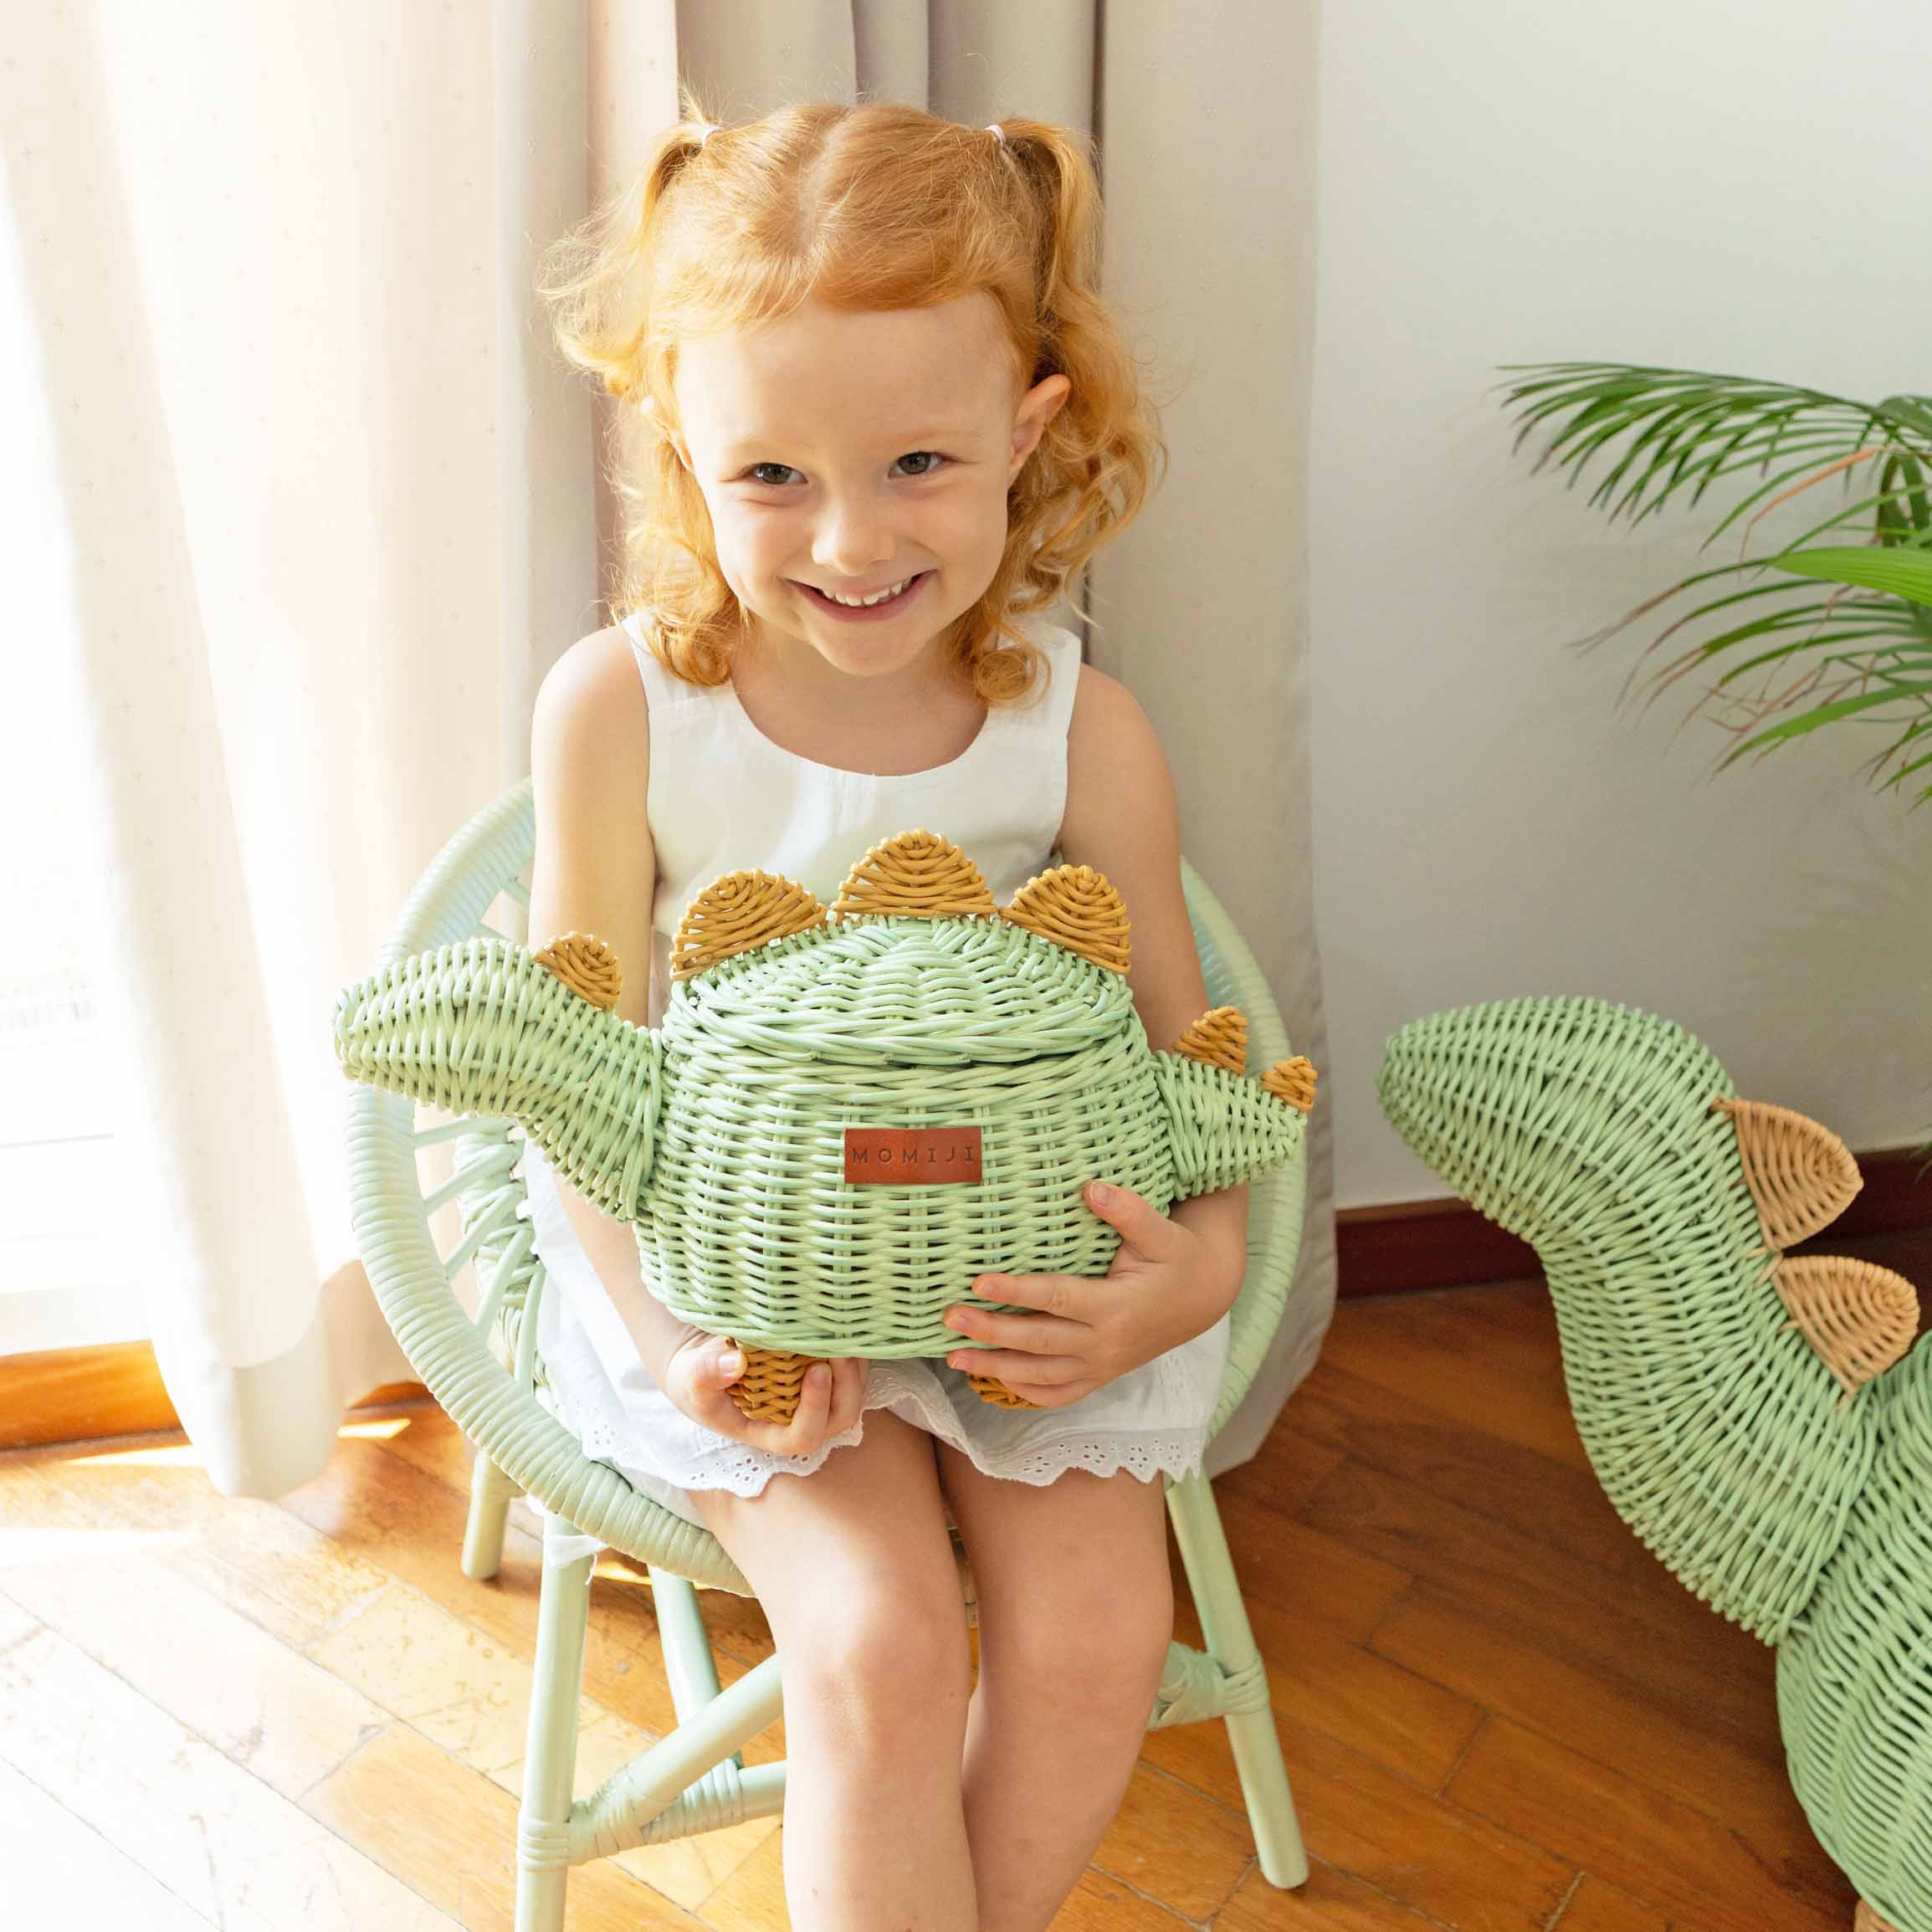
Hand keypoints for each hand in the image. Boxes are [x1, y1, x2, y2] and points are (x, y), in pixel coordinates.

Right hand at [660, 1329, 872, 1456]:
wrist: (704, 1361)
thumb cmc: (698, 1379)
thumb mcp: (692, 1379)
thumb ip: (707, 1374)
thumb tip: (735, 1363)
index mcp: (770, 1432)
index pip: (803, 1436)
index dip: (815, 1409)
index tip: (815, 1370)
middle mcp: (799, 1419)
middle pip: (840, 1417)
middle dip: (847, 1385)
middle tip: (840, 1349)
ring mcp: (815, 1397)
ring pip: (853, 1392)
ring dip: (855, 1366)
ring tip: (844, 1331)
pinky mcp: (824, 1373)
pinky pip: (852, 1369)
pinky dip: (853, 1349)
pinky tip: (842, 1324)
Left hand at [939, 1182, 1243, 1407]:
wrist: (1204, 1296)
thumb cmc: (1177, 1256)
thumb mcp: (1160, 1230)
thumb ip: (1129, 1211)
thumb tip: (1092, 1188)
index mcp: (1117, 1306)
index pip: (1057, 1299)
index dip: (1017, 1291)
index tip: (978, 1282)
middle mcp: (1107, 1343)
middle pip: (1039, 1342)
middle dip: (991, 1331)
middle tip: (949, 1319)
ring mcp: (1103, 1365)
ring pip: (1042, 1375)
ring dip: (996, 1367)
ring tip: (953, 1356)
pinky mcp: (1102, 1375)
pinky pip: (1061, 1394)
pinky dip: (1027, 1393)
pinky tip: (995, 1381)